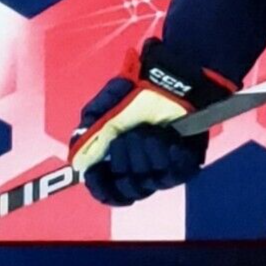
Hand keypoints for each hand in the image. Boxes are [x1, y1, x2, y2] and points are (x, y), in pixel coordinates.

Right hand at [68, 39, 233, 205]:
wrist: (173, 74)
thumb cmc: (138, 89)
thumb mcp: (107, 109)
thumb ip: (91, 137)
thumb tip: (78, 165)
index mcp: (117, 157)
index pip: (107, 190)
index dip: (102, 187)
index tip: (98, 175)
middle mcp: (141, 166)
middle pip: (129, 188)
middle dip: (125, 162)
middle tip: (129, 136)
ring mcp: (164, 165)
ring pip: (151, 182)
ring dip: (147, 156)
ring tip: (150, 131)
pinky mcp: (186, 161)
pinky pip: (177, 175)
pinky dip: (169, 158)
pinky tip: (168, 140)